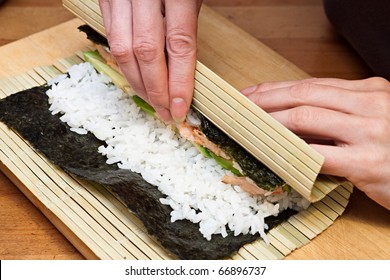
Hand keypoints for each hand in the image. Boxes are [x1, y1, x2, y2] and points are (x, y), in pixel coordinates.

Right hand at [99, 0, 202, 122]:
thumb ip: (188, 22)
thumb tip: (184, 66)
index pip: (179, 44)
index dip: (180, 81)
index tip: (181, 107)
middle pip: (146, 52)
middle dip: (155, 90)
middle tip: (166, 113)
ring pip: (123, 48)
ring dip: (136, 82)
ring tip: (151, 101)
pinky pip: (112, 35)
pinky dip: (123, 61)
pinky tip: (135, 76)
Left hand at [241, 77, 389, 209]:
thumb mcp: (371, 119)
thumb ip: (337, 115)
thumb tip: (291, 117)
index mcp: (370, 90)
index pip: (311, 83)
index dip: (276, 88)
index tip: (252, 94)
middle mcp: (371, 104)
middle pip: (304, 95)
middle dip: (266, 100)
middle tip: (241, 107)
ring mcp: (370, 132)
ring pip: (306, 118)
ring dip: (272, 121)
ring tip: (249, 126)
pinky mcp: (367, 162)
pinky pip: (318, 155)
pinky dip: (290, 152)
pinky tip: (273, 152)